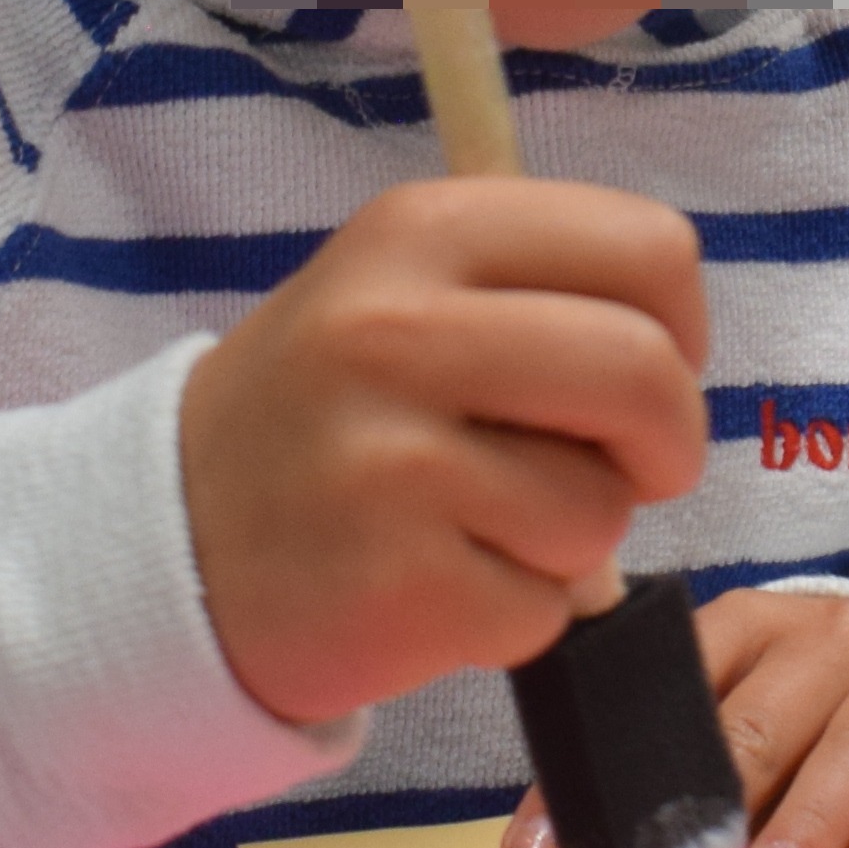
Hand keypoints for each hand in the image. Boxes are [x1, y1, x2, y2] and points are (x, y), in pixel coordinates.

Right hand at [176, 179, 711, 727]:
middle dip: (667, 442)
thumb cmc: (325, 420)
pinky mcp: (400, 586)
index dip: (680, 324)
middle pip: (645, 374)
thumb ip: (534, 287)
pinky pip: (548, 607)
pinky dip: (518, 615)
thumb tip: (675, 342)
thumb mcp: (398, 291)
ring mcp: (392, 463)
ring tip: (477, 526)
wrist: (168, 550)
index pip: (646, 247)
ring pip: (601, 508)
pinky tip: (439, 585)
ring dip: (572, 539)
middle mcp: (396, 331)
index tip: (649, 367)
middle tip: (627, 472)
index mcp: (418, 232)